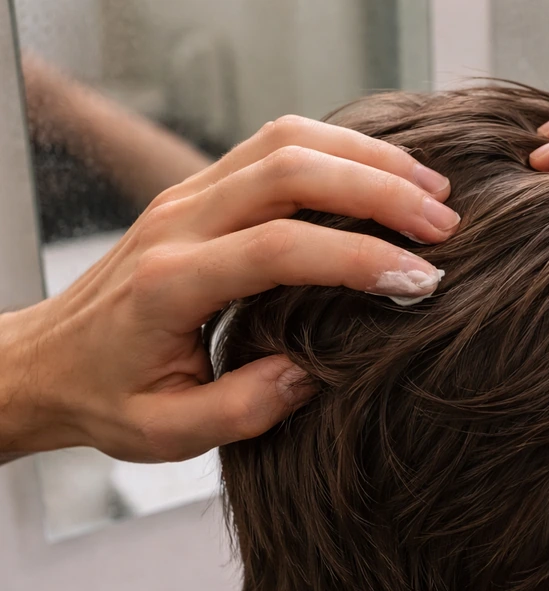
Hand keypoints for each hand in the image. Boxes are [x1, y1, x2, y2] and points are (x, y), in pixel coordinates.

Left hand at [0, 115, 457, 462]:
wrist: (46, 361)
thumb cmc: (107, 398)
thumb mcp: (169, 433)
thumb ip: (245, 408)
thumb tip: (316, 369)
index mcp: (172, 284)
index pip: (279, 249)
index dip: (357, 259)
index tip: (421, 281)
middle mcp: (178, 224)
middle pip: (290, 171)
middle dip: (380, 190)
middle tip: (445, 223)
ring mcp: (187, 196)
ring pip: (285, 141)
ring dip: (365, 158)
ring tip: (429, 188)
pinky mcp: (199, 190)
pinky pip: (273, 144)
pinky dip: (337, 149)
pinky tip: (378, 175)